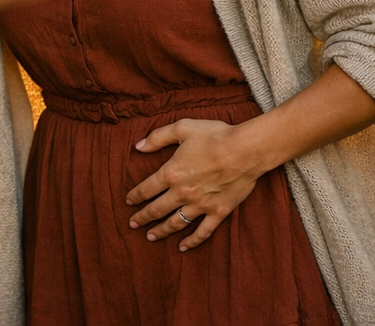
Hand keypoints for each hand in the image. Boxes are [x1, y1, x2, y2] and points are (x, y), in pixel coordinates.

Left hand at [124, 118, 265, 251]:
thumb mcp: (182, 128)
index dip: (135, 196)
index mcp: (171, 173)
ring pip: (176, 223)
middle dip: (142, 217)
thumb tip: (138, 146)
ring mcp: (200, 205)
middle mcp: (182, 193)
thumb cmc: (215, 136)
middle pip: (157, 209)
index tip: (128, 202)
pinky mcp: (218, 212)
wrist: (246, 150)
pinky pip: (202, 232)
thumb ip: (158, 137)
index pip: (146, 189)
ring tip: (150, 237)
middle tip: (132, 224)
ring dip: (161, 231)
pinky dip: (192, 241)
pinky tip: (183, 247)